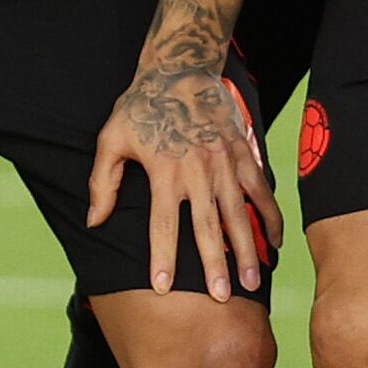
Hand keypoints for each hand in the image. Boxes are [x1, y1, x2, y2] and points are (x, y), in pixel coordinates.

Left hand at [86, 59, 275, 299]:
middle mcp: (197, 171)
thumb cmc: (140, 108)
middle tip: (220, 297)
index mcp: (163, 171)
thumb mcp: (111, 139)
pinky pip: (261, 191)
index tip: (162, 288)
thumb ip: (102, 183)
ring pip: (238, 214)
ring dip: (245, 249)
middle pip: (206, 226)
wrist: (179, 70)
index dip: (162, 257)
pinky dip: (270, 218)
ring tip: (251, 282)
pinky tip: (273, 245)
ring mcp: (224, 163)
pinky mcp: (243, 154)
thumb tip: (94, 222)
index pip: (162, 224)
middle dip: (214, 264)